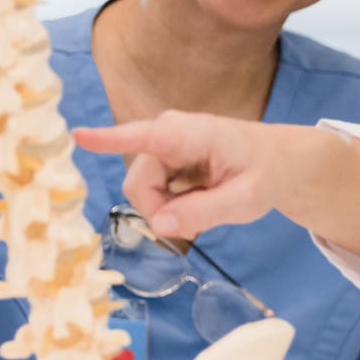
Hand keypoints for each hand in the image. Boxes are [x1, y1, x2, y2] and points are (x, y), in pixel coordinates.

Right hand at [74, 113, 292, 237]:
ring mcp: (163, 148)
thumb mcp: (246, 199)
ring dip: (169, 211)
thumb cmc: (267, 172)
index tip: (79, 136)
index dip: (110, 139)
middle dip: (161, 212)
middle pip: (139, 185)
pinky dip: (172, 208)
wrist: (280, 162)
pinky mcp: (163, 162)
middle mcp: (168, 135)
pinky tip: (199, 202)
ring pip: (143, 194)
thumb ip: (204, 212)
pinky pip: (152, 194)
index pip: (145, 136)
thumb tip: (160, 225)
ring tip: (207, 207)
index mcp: (191, 134)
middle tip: (201, 221)